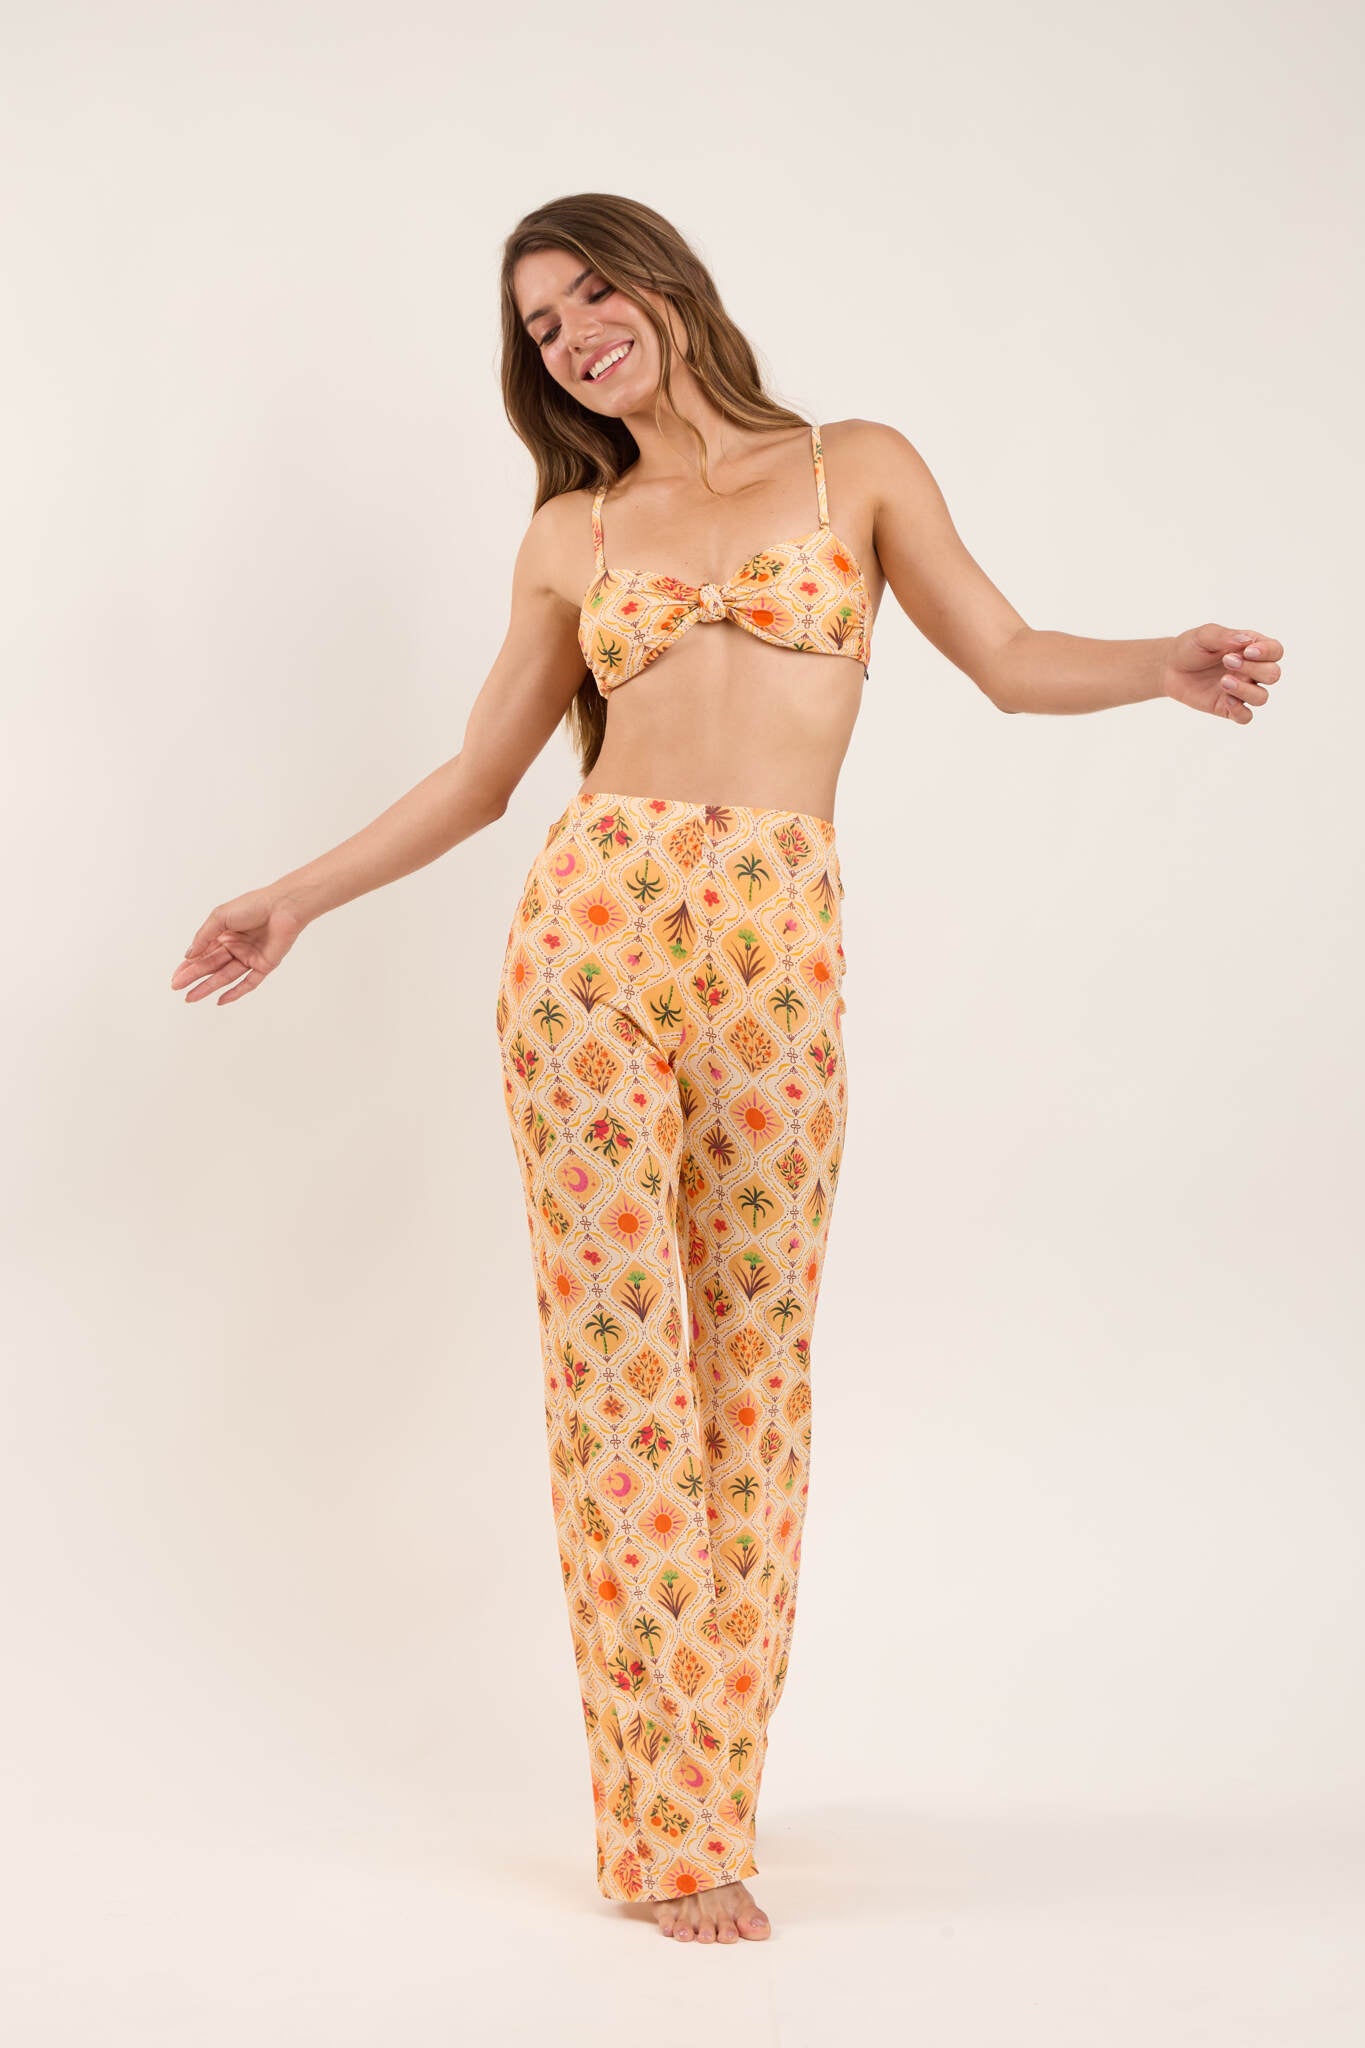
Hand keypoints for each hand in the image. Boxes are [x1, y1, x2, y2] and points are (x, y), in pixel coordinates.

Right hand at [170, 887, 311, 1005]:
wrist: (283, 906)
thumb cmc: (253, 905)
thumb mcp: (220, 917)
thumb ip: (204, 937)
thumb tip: (188, 955)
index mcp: (225, 933)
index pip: (203, 952)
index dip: (188, 965)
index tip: (175, 977)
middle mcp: (236, 946)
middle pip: (211, 965)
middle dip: (193, 977)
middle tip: (176, 987)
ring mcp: (250, 957)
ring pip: (225, 976)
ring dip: (208, 987)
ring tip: (190, 997)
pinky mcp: (264, 965)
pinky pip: (249, 983)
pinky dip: (235, 992)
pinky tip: (220, 1001)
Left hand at [1161, 623, 1282, 723]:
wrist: (1169, 667)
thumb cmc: (1191, 648)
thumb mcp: (1204, 635)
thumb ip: (1225, 636)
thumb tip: (1247, 641)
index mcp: (1252, 649)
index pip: (1275, 651)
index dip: (1268, 652)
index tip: (1247, 651)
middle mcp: (1251, 671)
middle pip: (1273, 674)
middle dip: (1254, 669)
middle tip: (1227, 661)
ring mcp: (1241, 690)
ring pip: (1262, 697)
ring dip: (1246, 690)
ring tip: (1223, 681)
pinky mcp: (1228, 707)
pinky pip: (1245, 716)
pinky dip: (1240, 711)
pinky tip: (1226, 700)